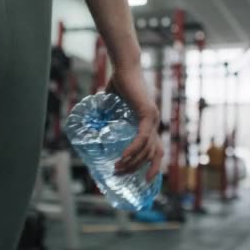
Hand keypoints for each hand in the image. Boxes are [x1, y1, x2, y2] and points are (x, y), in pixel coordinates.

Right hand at [107, 65, 163, 180]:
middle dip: (138, 168)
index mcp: (149, 123)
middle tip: (121, 175)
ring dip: (132, 161)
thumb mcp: (112, 105)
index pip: (156, 150)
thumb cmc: (119, 83)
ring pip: (146, 149)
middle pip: (152, 154)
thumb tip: (92, 125)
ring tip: (117, 168)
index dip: (152, 166)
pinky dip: (134, 149)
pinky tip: (124, 157)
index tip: (145, 181)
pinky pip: (142, 138)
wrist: (124, 67)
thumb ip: (107, 115)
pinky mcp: (147, 114)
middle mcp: (154, 123)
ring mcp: (152, 119)